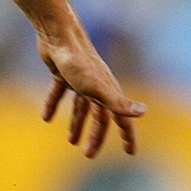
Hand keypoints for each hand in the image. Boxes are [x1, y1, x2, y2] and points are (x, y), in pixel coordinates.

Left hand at [39, 31, 144, 157]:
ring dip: (77, 124)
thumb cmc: (78, 62)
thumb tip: (143, 112)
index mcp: (108, 91)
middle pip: (99, 117)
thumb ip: (118, 103)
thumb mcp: (97, 88)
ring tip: (71, 141)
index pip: (121, 118)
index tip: (130, 152)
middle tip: (89, 155)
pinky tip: (46, 118)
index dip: (127, 136)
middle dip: (96, 136)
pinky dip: (53, 105)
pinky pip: (59, 93)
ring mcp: (80, 79)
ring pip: (81, 107)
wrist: (58, 35)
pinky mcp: (62, 73)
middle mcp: (97, 86)